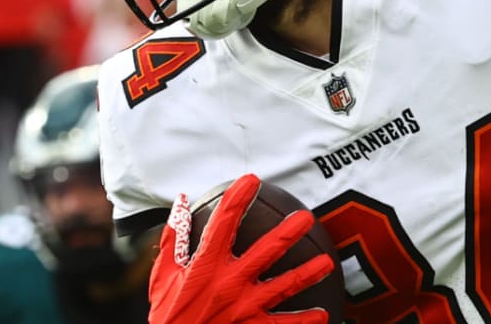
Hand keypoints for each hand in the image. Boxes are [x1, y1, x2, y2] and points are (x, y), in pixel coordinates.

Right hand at [148, 174, 334, 323]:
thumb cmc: (168, 316)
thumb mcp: (163, 278)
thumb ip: (173, 240)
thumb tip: (179, 203)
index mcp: (205, 267)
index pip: (222, 224)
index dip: (237, 199)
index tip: (251, 179)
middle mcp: (227, 284)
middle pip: (264, 252)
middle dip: (288, 232)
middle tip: (306, 217)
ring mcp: (242, 308)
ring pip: (283, 286)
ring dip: (307, 274)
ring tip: (327, 262)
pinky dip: (303, 321)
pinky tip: (323, 315)